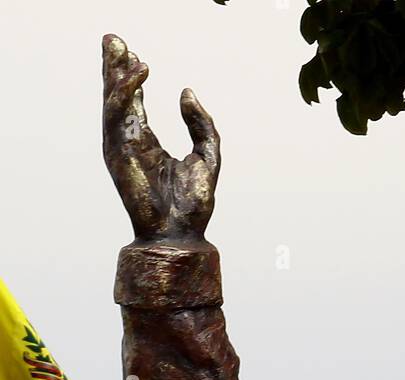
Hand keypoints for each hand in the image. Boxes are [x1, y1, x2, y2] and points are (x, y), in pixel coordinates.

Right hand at [102, 33, 219, 240]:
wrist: (182, 232)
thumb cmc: (193, 204)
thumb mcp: (207, 154)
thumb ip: (200, 123)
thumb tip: (186, 92)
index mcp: (147, 144)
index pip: (135, 104)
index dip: (133, 78)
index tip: (135, 55)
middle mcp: (130, 143)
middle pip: (118, 98)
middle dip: (113, 68)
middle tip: (113, 39)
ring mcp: (121, 147)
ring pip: (113, 101)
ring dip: (114, 73)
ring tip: (120, 47)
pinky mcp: (117, 152)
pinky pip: (118, 114)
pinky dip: (127, 90)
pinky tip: (139, 71)